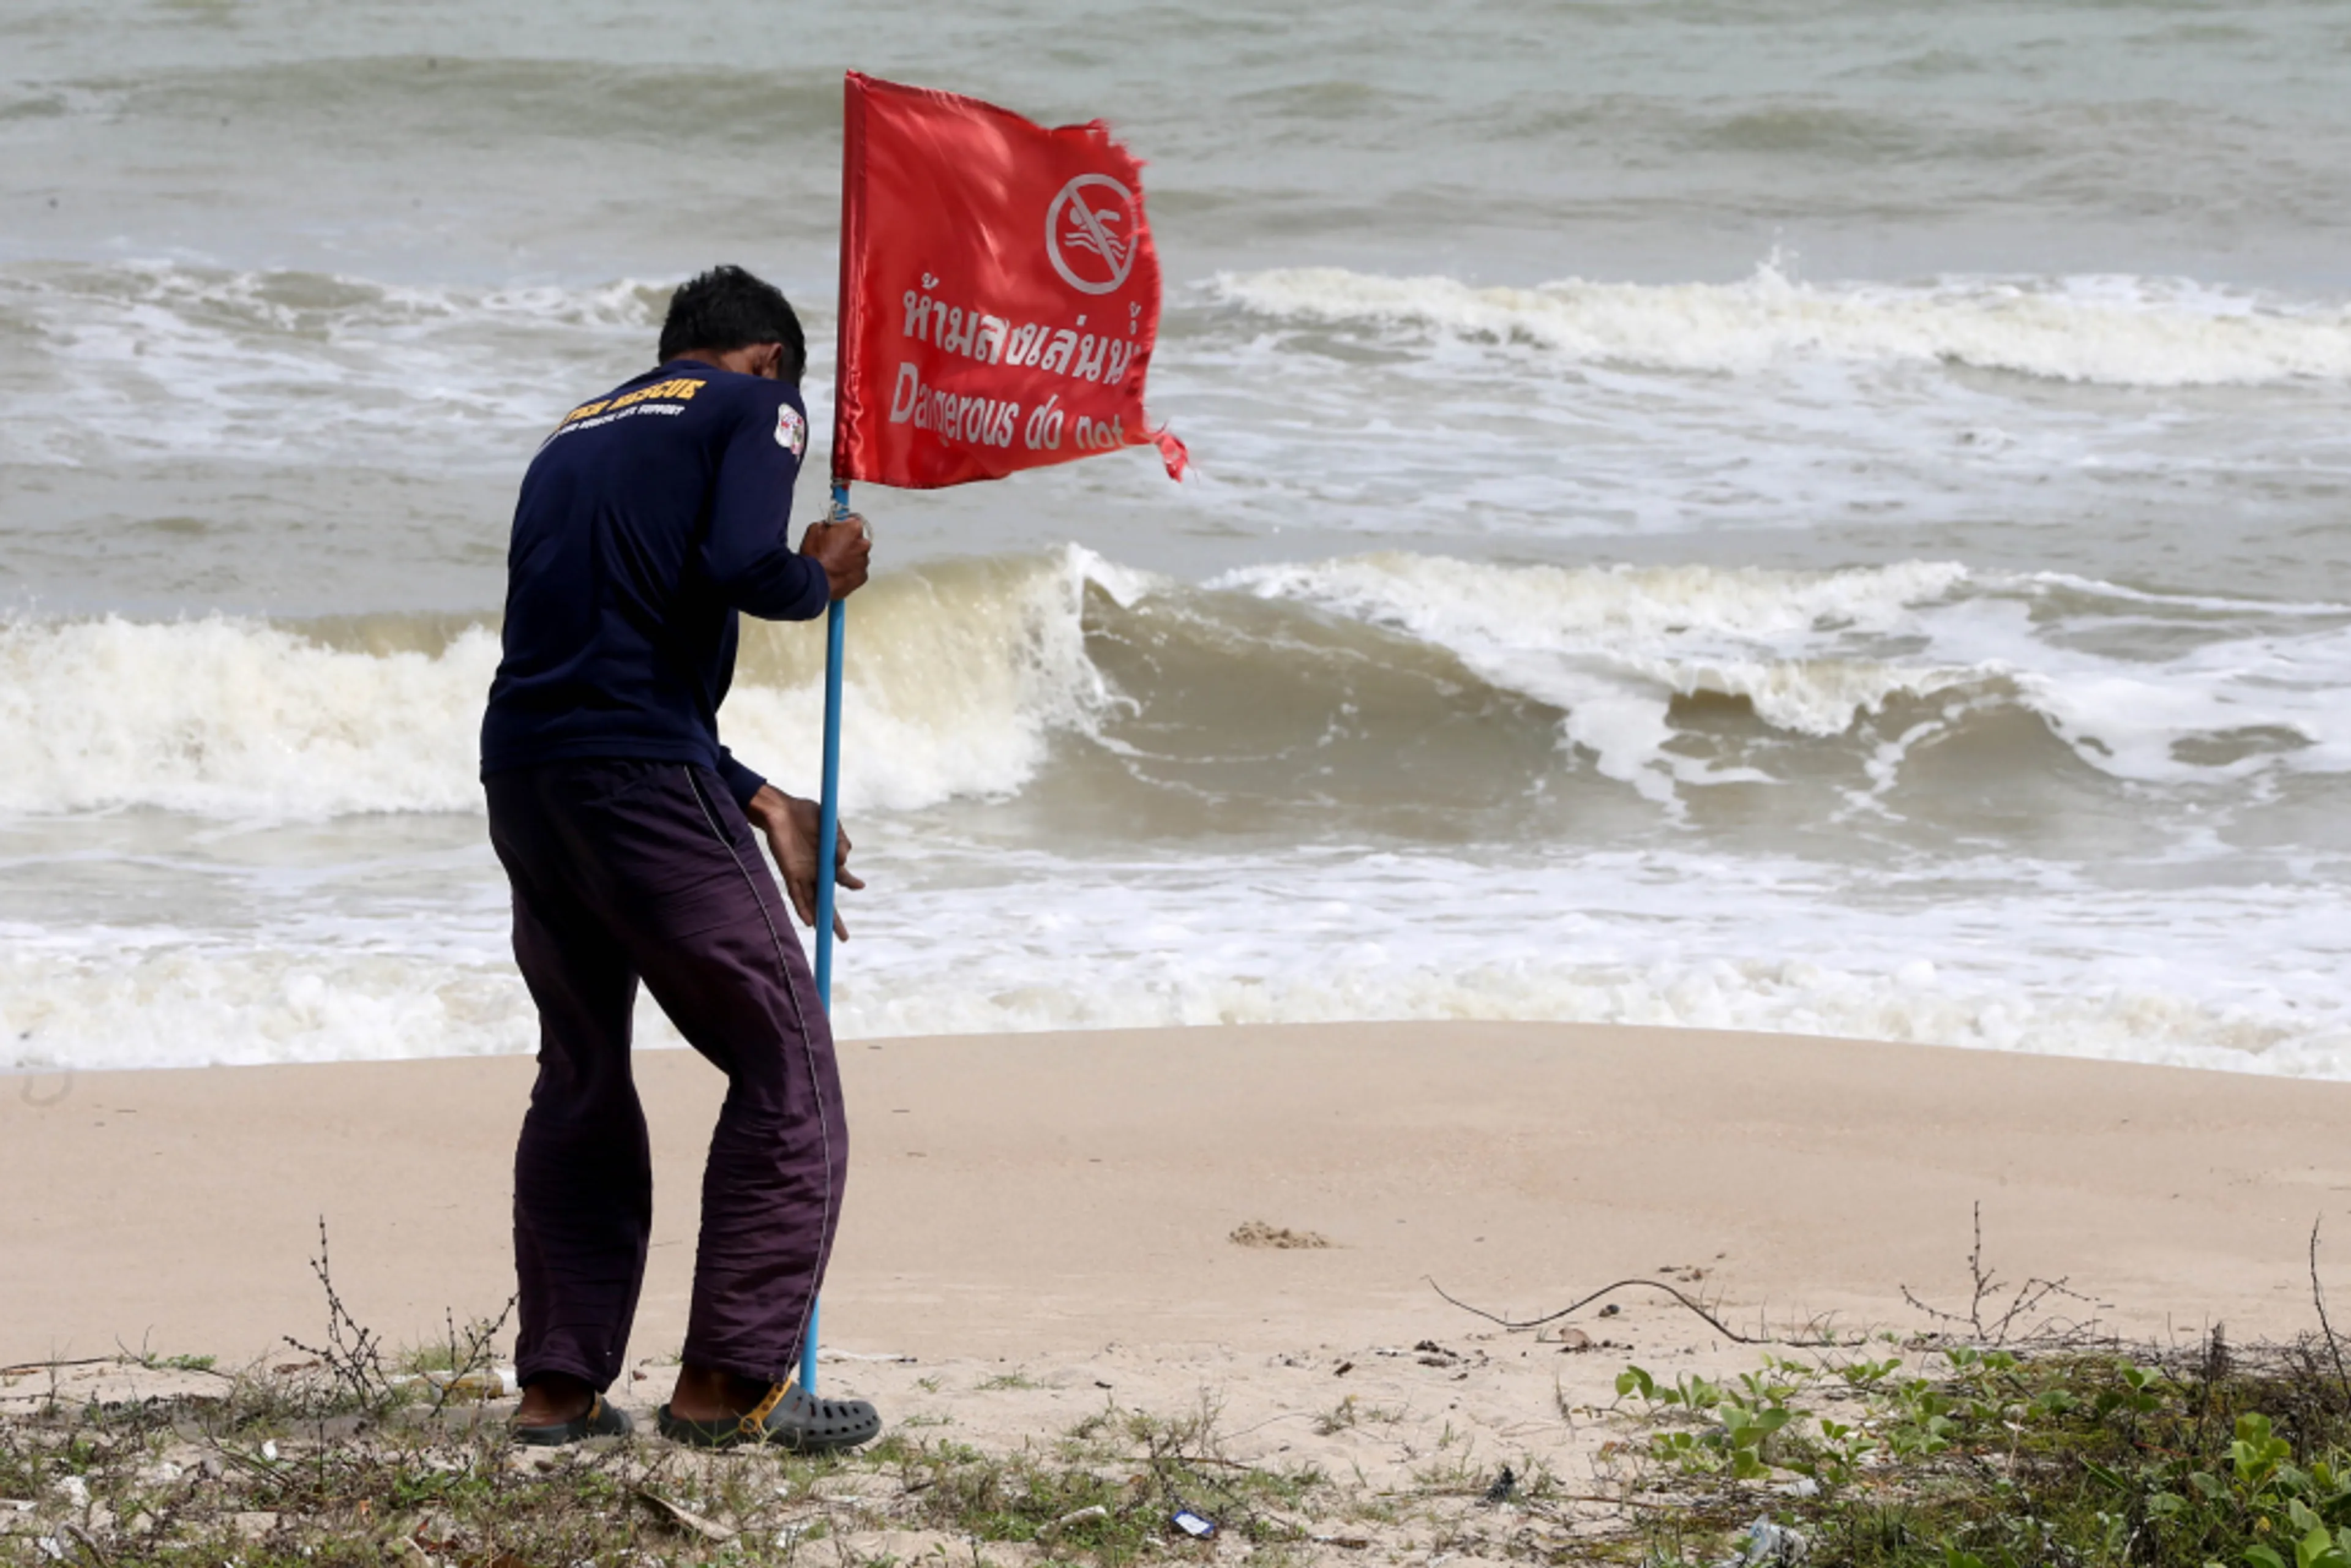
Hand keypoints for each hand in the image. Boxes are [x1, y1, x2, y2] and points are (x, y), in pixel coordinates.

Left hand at [745, 785, 863, 939]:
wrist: (781, 809)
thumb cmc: (806, 814)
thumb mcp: (830, 825)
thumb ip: (840, 841)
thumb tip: (842, 859)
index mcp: (828, 861)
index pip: (841, 878)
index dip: (850, 884)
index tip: (860, 886)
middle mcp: (816, 871)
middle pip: (827, 900)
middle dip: (835, 920)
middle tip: (844, 937)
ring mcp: (803, 874)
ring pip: (813, 901)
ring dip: (820, 917)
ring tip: (825, 933)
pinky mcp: (789, 873)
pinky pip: (796, 894)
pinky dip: (802, 907)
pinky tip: (809, 921)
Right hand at [801, 514, 871, 600]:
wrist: (815, 582)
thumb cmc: (814, 555)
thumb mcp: (814, 530)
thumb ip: (827, 525)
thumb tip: (830, 526)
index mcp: (853, 529)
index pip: (853, 520)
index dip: (844, 525)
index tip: (838, 529)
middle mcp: (864, 544)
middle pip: (858, 539)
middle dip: (848, 542)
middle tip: (833, 548)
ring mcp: (864, 562)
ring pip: (858, 555)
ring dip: (850, 557)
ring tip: (834, 563)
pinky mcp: (863, 577)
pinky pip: (858, 570)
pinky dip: (850, 571)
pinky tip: (838, 573)